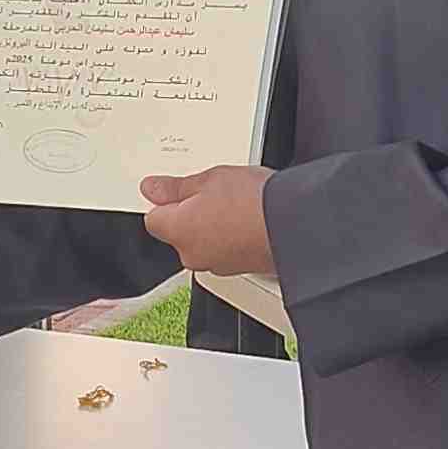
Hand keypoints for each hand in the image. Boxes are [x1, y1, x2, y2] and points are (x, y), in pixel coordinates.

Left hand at [139, 162, 275, 279]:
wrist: (294, 224)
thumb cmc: (254, 202)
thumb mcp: (210, 179)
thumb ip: (176, 187)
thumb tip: (153, 189)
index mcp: (178, 231)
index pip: (153, 218)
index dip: (166, 201)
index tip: (179, 188)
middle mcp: (192, 255)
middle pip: (179, 232)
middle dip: (191, 213)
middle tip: (213, 191)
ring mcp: (216, 265)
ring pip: (203, 241)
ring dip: (213, 225)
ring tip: (236, 203)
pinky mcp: (239, 269)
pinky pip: (224, 250)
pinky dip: (231, 237)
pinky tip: (248, 219)